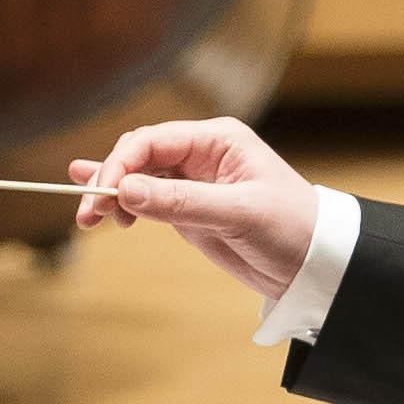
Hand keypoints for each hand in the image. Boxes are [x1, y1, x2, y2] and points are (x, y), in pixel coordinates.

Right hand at [67, 115, 338, 301]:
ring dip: (111, 193)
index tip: (104, 195)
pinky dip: (123, 201)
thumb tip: (126, 191)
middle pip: (139, 155)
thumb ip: (181, 201)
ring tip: (88, 217)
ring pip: (138, 176)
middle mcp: (203, 153)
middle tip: (90, 213)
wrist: (315, 264)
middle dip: (110, 180)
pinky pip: (148, 197)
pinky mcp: (190, 207)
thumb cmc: (292, 228)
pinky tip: (97, 202)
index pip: (153, 140)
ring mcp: (194, 180)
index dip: (121, 164)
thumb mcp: (239, 213)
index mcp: (218, 139)